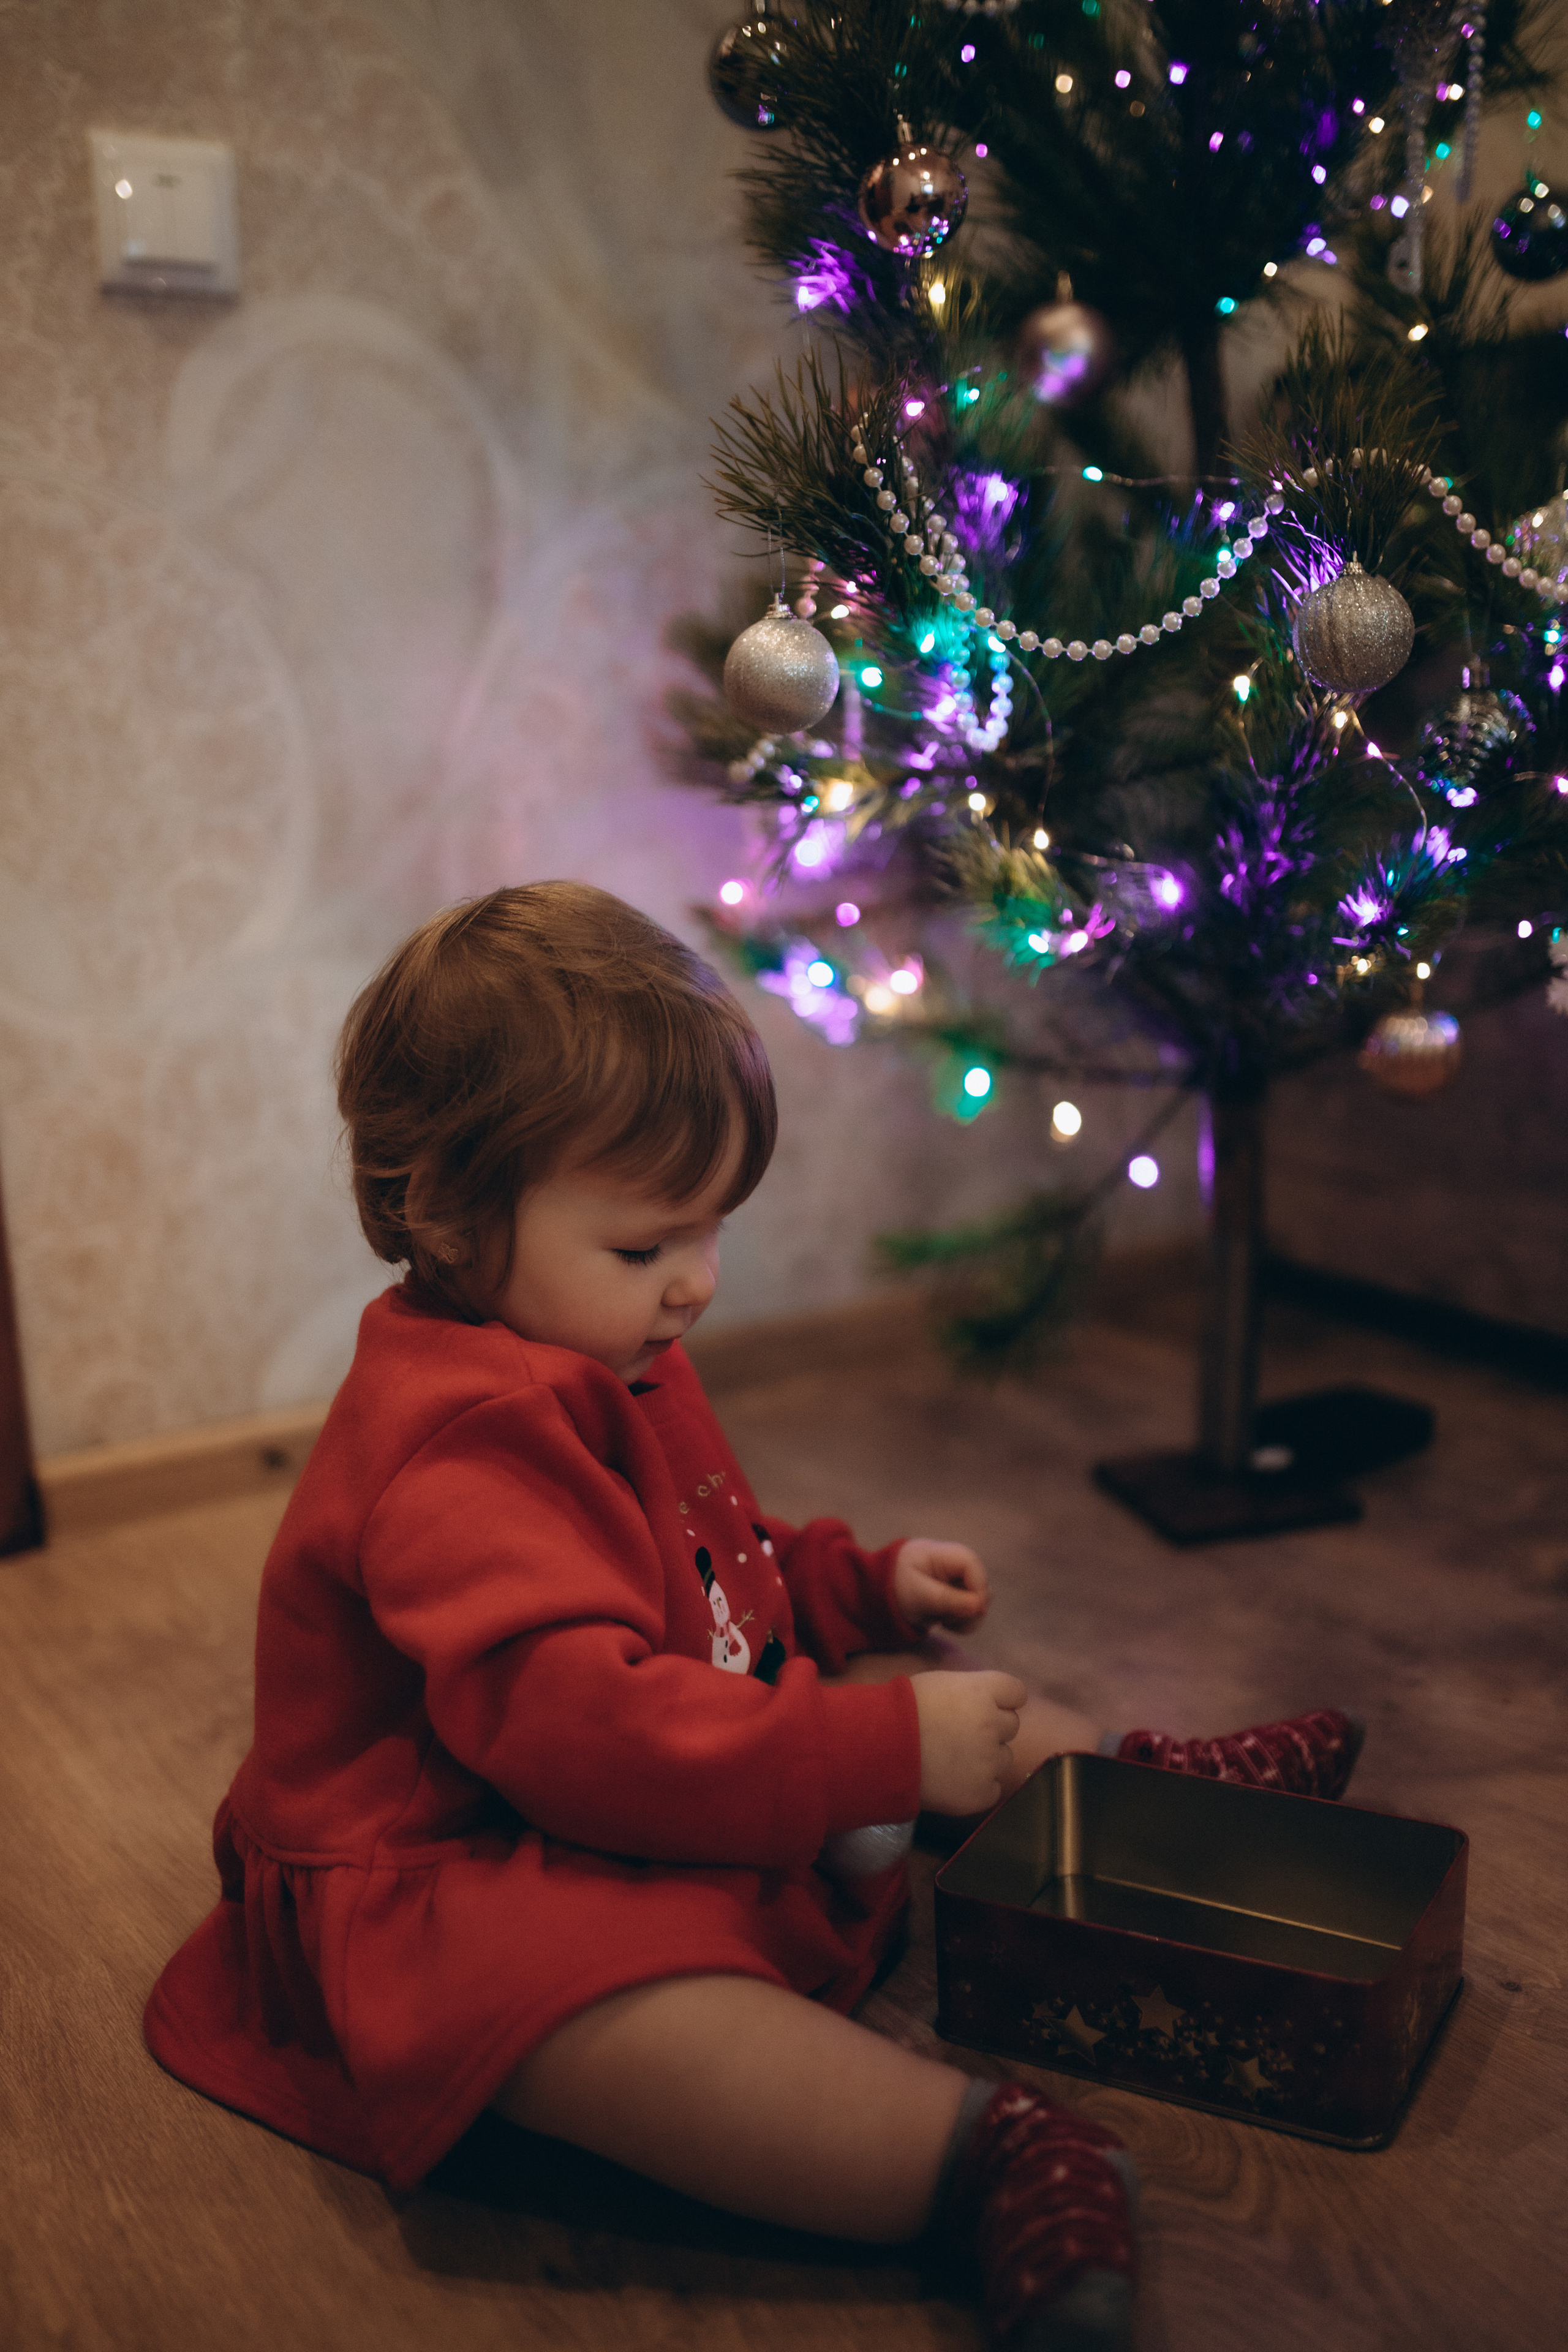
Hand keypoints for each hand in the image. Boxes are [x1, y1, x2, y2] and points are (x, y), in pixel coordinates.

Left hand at [893, 1538, 988, 1634]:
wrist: (881, 1598)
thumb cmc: (896, 1589)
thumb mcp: (918, 1595)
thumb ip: (947, 1599)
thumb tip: (979, 1606)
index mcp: (939, 1554)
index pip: (970, 1562)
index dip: (978, 1585)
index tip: (976, 1609)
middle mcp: (952, 1564)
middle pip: (979, 1581)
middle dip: (971, 1606)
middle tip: (949, 1619)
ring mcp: (957, 1580)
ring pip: (979, 1598)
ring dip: (966, 1616)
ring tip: (943, 1621)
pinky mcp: (958, 1595)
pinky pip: (973, 1610)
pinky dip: (963, 1621)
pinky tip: (945, 1623)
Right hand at [911, 1670, 1027, 1814]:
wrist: (877, 1748)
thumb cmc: (902, 1710)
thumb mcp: (940, 1684)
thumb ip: (972, 1692)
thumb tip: (990, 1702)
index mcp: (983, 1691)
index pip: (1016, 1693)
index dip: (1000, 1700)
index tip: (982, 1706)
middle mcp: (993, 1723)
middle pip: (1011, 1725)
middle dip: (991, 1729)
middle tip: (959, 1734)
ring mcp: (989, 1761)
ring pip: (1004, 1758)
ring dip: (986, 1758)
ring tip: (951, 1758)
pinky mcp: (980, 1793)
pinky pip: (993, 1789)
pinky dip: (977, 1787)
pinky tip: (951, 1780)